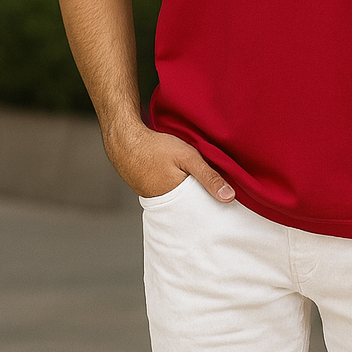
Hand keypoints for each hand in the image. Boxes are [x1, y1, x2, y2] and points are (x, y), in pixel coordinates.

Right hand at [102, 117, 235, 201]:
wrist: (123, 140)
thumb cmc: (155, 147)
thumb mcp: (188, 158)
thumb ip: (209, 177)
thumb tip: (229, 197)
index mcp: (177, 201)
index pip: (201, 210)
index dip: (213, 205)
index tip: (227, 204)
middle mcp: (165, 204)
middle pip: (190, 206)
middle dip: (202, 201)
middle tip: (215, 194)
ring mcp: (154, 197)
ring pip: (180, 198)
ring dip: (189, 192)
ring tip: (198, 184)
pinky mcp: (148, 189)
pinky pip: (169, 192)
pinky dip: (177, 186)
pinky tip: (180, 177)